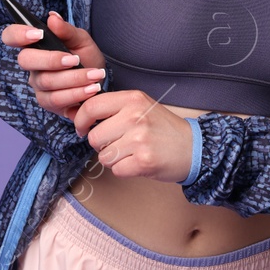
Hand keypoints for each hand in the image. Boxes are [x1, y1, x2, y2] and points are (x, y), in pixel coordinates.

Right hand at [1, 11, 106, 119]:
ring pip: (46, 81)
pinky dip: (77, 94)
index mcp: (35, 45)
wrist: (98, 81)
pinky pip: (57, 99)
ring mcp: (38, 85)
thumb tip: (52, 17)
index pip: (11, 36)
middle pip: (25, 60)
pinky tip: (92, 89)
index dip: (18, 34)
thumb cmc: (86, 57)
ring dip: (73, 78)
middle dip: (52, 59)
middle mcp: (32, 66)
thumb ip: (67, 30)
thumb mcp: (81, 40)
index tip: (39, 34)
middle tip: (75, 59)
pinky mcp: (47, 103)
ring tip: (94, 75)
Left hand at [72, 89, 194, 182]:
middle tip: (119, 144)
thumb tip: (76, 115)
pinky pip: (116, 170)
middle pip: (95, 137)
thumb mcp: (140, 106)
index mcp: (132, 99)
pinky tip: (138, 162)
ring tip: (132, 152)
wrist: (193, 147)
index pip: (91, 106)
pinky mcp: (143, 161)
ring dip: (114, 158)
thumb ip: (113, 108)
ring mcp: (139, 139)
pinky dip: (124, 170)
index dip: (80, 120)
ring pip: (103, 156)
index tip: (82, 129)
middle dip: (102, 145)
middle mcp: (135, 116)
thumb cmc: (162, 128)